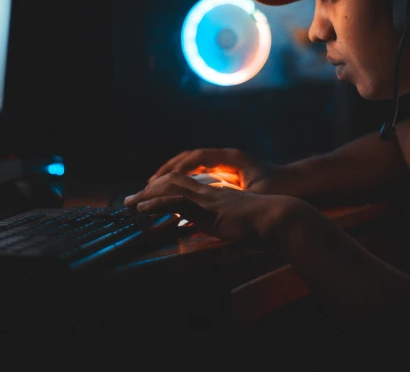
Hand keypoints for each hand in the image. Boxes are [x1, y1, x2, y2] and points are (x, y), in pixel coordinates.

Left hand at [126, 171, 291, 241]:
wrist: (279, 218)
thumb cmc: (267, 223)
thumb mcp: (242, 222)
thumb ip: (229, 222)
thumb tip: (223, 228)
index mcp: (218, 194)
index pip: (186, 185)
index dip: (166, 188)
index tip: (151, 197)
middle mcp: (210, 192)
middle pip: (173, 181)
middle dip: (151, 188)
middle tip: (132, 198)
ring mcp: (208, 198)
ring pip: (170, 188)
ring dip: (146, 195)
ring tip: (130, 203)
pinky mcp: (207, 209)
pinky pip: (175, 201)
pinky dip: (156, 204)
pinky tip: (143, 209)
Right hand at [147, 148, 288, 194]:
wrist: (299, 186)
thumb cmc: (280, 190)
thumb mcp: (254, 196)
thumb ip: (230, 200)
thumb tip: (218, 204)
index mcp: (231, 158)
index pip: (196, 157)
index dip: (176, 168)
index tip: (159, 180)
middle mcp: (227, 157)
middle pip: (190, 157)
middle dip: (167, 169)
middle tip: (148, 184)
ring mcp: (227, 163)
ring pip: (193, 163)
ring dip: (173, 172)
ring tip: (154, 185)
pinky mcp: (228, 171)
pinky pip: (200, 170)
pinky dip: (184, 177)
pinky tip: (174, 190)